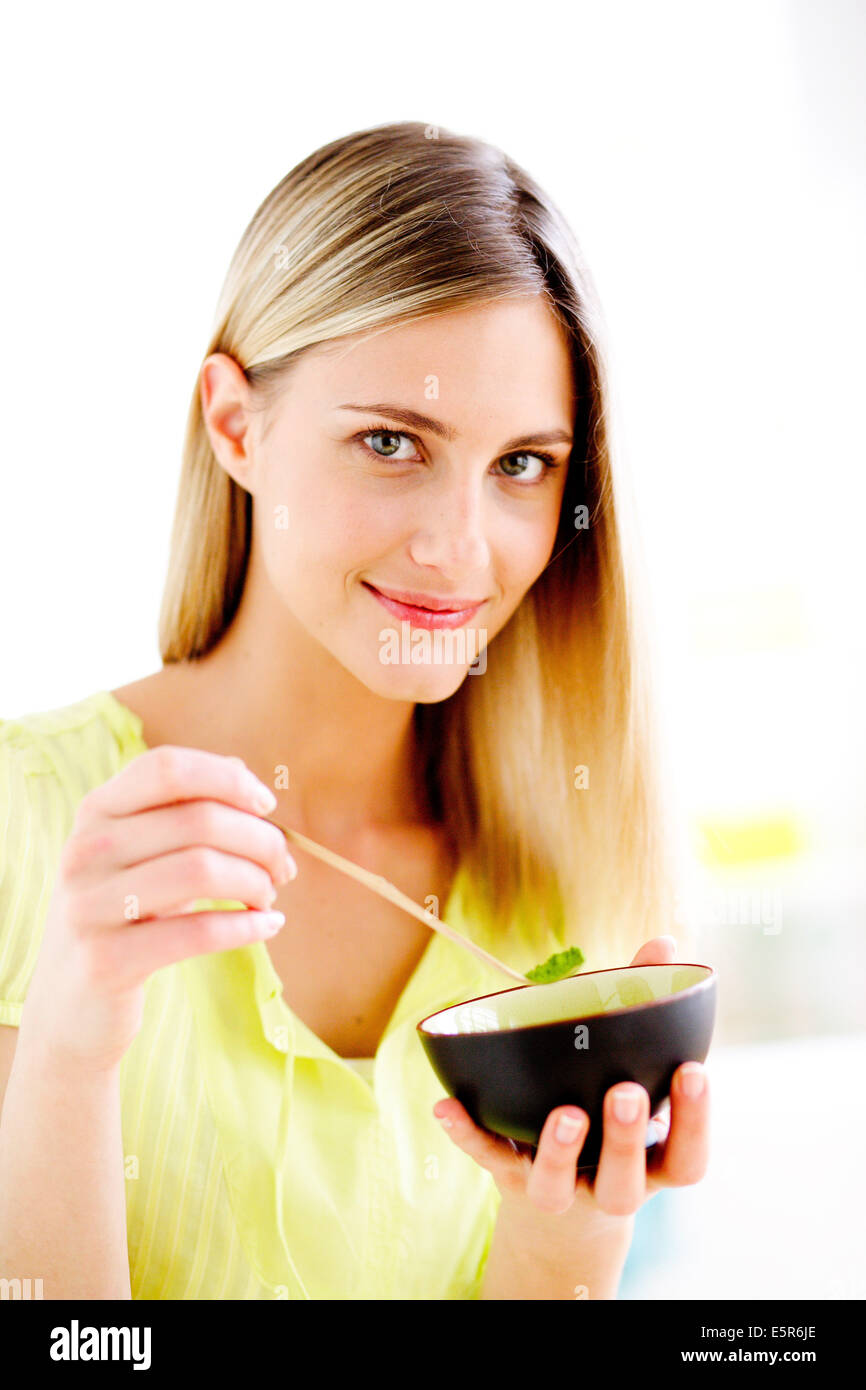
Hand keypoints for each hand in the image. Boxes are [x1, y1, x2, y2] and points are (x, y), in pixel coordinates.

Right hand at [20, 746, 297, 1073]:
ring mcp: (89, 906)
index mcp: (96, 811)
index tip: (266, 807)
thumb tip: (244, 776)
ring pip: (202, 869)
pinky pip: (198, 932)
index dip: (228, 779)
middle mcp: (85, 850)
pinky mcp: (106, 961)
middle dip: (260, 841)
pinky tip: (268, 926)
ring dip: (256, 882)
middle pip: (200, 820)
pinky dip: (247, 926)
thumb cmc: (125, 917)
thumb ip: (184, 810)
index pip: (168, 768)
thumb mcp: (142, 854)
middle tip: (282, 868)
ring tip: (268, 898)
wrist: (71, 1007)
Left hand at [433, 936, 709, 1229]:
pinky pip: (487, 1159)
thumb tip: (665, 943)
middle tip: (624, 1092)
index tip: (693, 1070)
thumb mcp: (637, 1075)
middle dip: (624, 1138)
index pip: (686, 1158)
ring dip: (558, 1150)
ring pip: (556, 1188)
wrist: (566, 1202)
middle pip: (623, 1183)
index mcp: (652, 1163)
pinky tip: (446, 1105)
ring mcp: (559, 1189)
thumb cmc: (609, 1115)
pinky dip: (467, 1134)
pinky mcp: (510, 1178)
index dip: (695, 1120)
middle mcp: (609, 1186)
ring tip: (564, 1113)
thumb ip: (647, 1012)